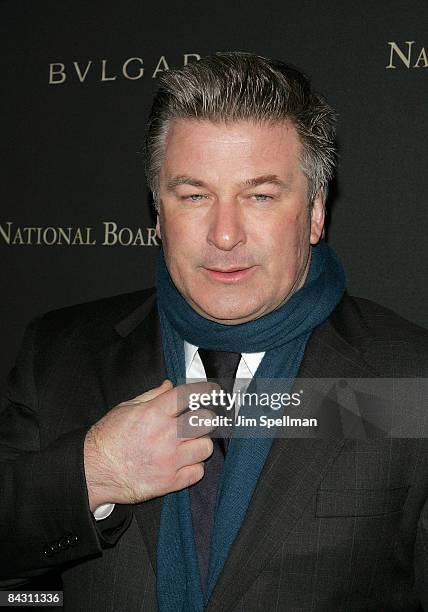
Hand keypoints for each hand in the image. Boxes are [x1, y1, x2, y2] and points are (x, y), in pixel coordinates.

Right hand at [84, 380, 216, 509]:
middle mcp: (165, 436)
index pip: (189, 396)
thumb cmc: (107, 438)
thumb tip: (170, 385)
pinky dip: (194, 467)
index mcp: (153, 414)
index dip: (205, 392)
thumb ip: (152, 396)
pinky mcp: (169, 483)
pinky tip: (184, 462)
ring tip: (189, 443)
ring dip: (200, 443)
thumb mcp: (126, 408)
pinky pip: (198, 473)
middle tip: (197, 421)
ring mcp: (169, 461)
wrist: (93, 471)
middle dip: (204, 418)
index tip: (212, 392)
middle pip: (205, 421)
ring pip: (206, 447)